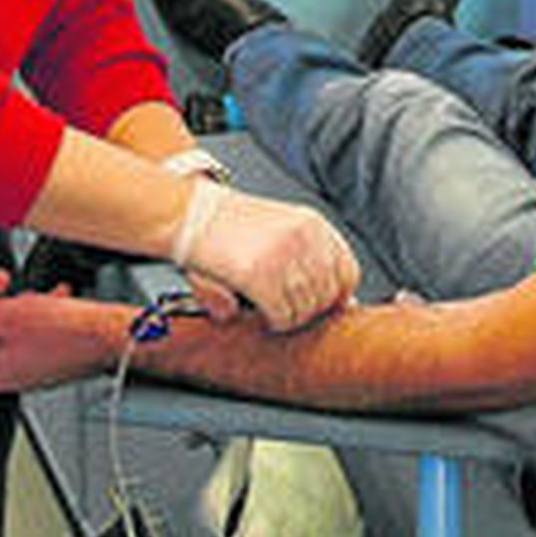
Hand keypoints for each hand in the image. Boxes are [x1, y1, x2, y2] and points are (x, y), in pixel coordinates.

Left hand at [0, 269, 121, 393]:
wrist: (108, 336)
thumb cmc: (64, 332)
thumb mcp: (4, 315)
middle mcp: (9, 374)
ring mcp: (32, 367)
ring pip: (10, 332)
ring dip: (15, 305)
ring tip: (29, 289)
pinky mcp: (53, 357)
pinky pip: (36, 332)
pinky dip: (40, 312)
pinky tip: (54, 297)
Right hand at [182, 187, 360, 331]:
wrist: (187, 214)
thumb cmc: (227, 226)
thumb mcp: (277, 231)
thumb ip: (308, 265)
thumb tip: (345, 307)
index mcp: (312, 224)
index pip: (348, 272)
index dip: (336, 297)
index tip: (321, 308)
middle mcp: (304, 238)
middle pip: (327, 297)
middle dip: (309, 312)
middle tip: (287, 312)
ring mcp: (284, 256)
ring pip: (305, 310)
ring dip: (289, 319)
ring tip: (270, 310)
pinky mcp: (259, 274)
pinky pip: (282, 316)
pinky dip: (274, 323)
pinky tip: (260, 313)